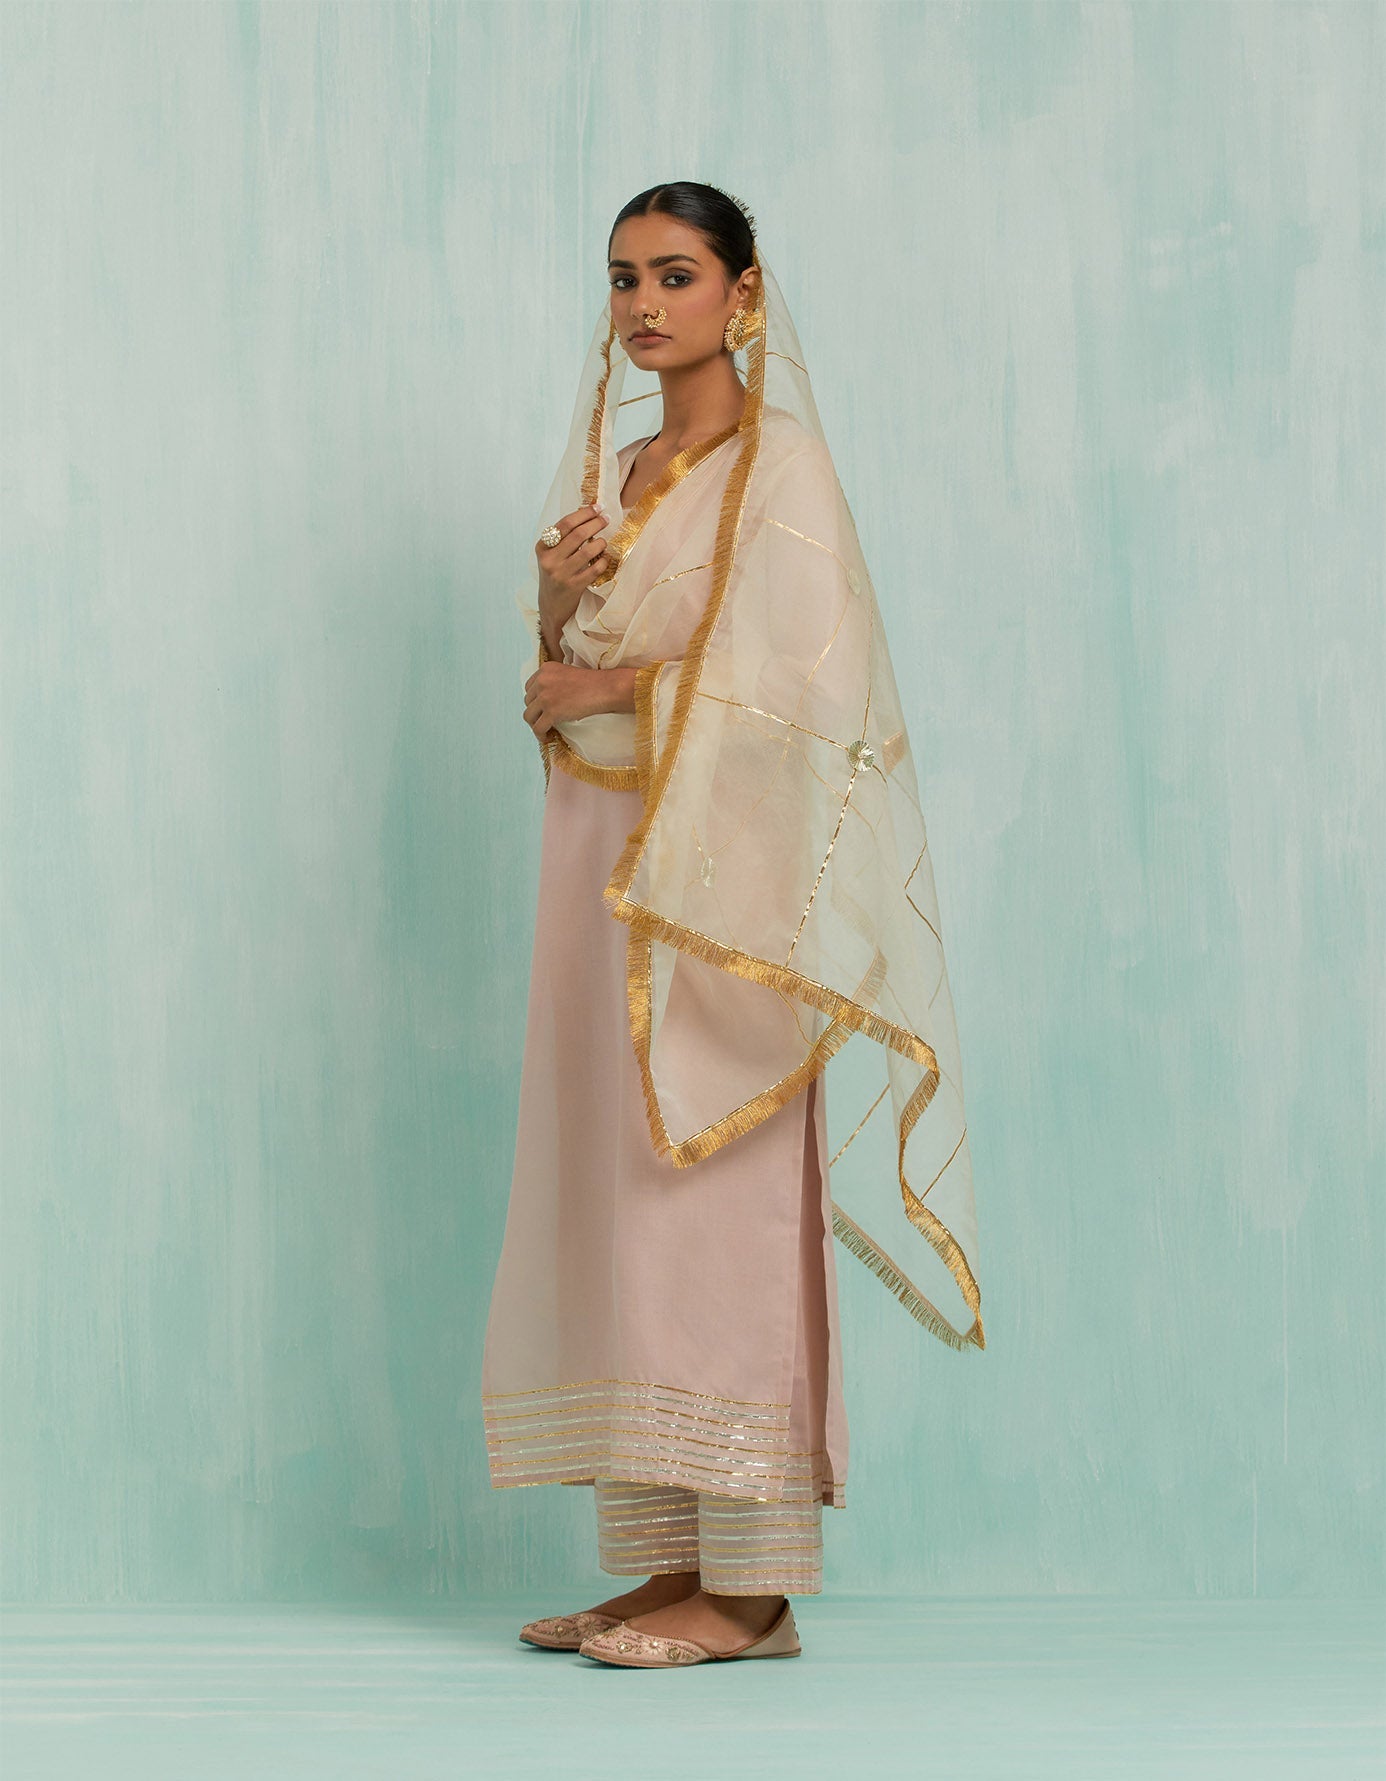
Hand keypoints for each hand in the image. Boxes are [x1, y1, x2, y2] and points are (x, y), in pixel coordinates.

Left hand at [523, 662, 605, 739]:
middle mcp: (542, 681)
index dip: (534, 700)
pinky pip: (538, 728)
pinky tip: (547, 738)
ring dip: (535, 724)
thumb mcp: (567, 673)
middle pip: (527, 701)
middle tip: (545, 720)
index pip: (529, 687)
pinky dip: (540, 736)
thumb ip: (553, 681)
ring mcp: (545, 697)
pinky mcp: (551, 712)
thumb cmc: (592, 683)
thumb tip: (546, 702)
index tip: (541, 708)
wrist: (604, 689)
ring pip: (529, 716)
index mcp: (545, 669)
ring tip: (545, 730)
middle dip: (535, 712)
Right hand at [536, 503, 612, 637]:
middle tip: (606, 519)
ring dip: (601, 542)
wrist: (551, 606)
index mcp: (542, 547)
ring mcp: (561, 574)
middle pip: (578, 534)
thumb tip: (586, 512)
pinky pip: (595, 568)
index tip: (597, 508)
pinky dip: (603, 560)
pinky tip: (604, 558)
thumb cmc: (555, 575)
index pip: (565, 524)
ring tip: (603, 542)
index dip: (584, 513)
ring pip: (588, 550)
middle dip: (596, 523)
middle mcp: (549, 560)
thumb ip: (563, 537)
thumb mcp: (551, 555)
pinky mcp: (574, 586)